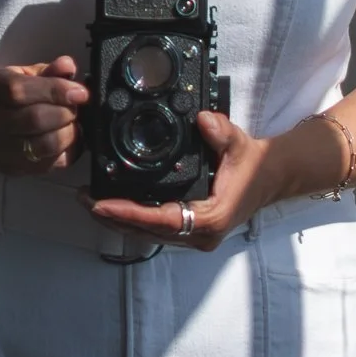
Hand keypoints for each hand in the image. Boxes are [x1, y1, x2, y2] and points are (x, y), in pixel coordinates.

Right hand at [0, 55, 88, 172]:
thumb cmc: (9, 98)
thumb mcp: (24, 76)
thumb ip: (49, 70)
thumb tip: (68, 66)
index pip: (21, 90)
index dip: (56, 90)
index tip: (80, 92)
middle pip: (35, 119)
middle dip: (65, 113)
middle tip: (75, 108)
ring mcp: (6, 149)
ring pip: (44, 145)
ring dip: (69, 133)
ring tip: (72, 124)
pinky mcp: (20, 169)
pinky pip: (52, 164)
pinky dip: (69, 150)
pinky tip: (70, 140)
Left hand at [84, 112, 281, 248]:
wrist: (270, 177)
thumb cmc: (253, 164)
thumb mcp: (239, 143)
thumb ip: (221, 132)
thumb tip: (203, 119)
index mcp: (211, 217)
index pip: (163, 220)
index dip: (130, 213)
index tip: (103, 203)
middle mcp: (201, 234)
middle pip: (148, 231)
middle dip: (114, 217)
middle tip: (85, 200)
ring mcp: (195, 237)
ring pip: (148, 234)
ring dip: (119, 221)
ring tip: (91, 203)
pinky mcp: (190, 232)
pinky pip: (155, 230)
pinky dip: (133, 220)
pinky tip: (114, 208)